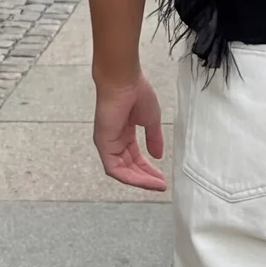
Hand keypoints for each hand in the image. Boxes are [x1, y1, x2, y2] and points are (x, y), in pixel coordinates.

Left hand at [93, 74, 166, 190]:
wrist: (124, 81)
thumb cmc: (136, 94)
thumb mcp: (151, 121)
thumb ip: (154, 139)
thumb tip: (158, 155)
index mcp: (123, 134)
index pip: (135, 158)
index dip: (148, 170)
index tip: (162, 178)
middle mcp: (114, 141)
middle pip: (129, 167)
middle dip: (146, 177)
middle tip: (161, 185)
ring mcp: (107, 144)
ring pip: (122, 172)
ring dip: (140, 180)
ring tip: (157, 185)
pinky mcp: (103, 145)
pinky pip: (115, 169)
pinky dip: (131, 177)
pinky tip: (146, 180)